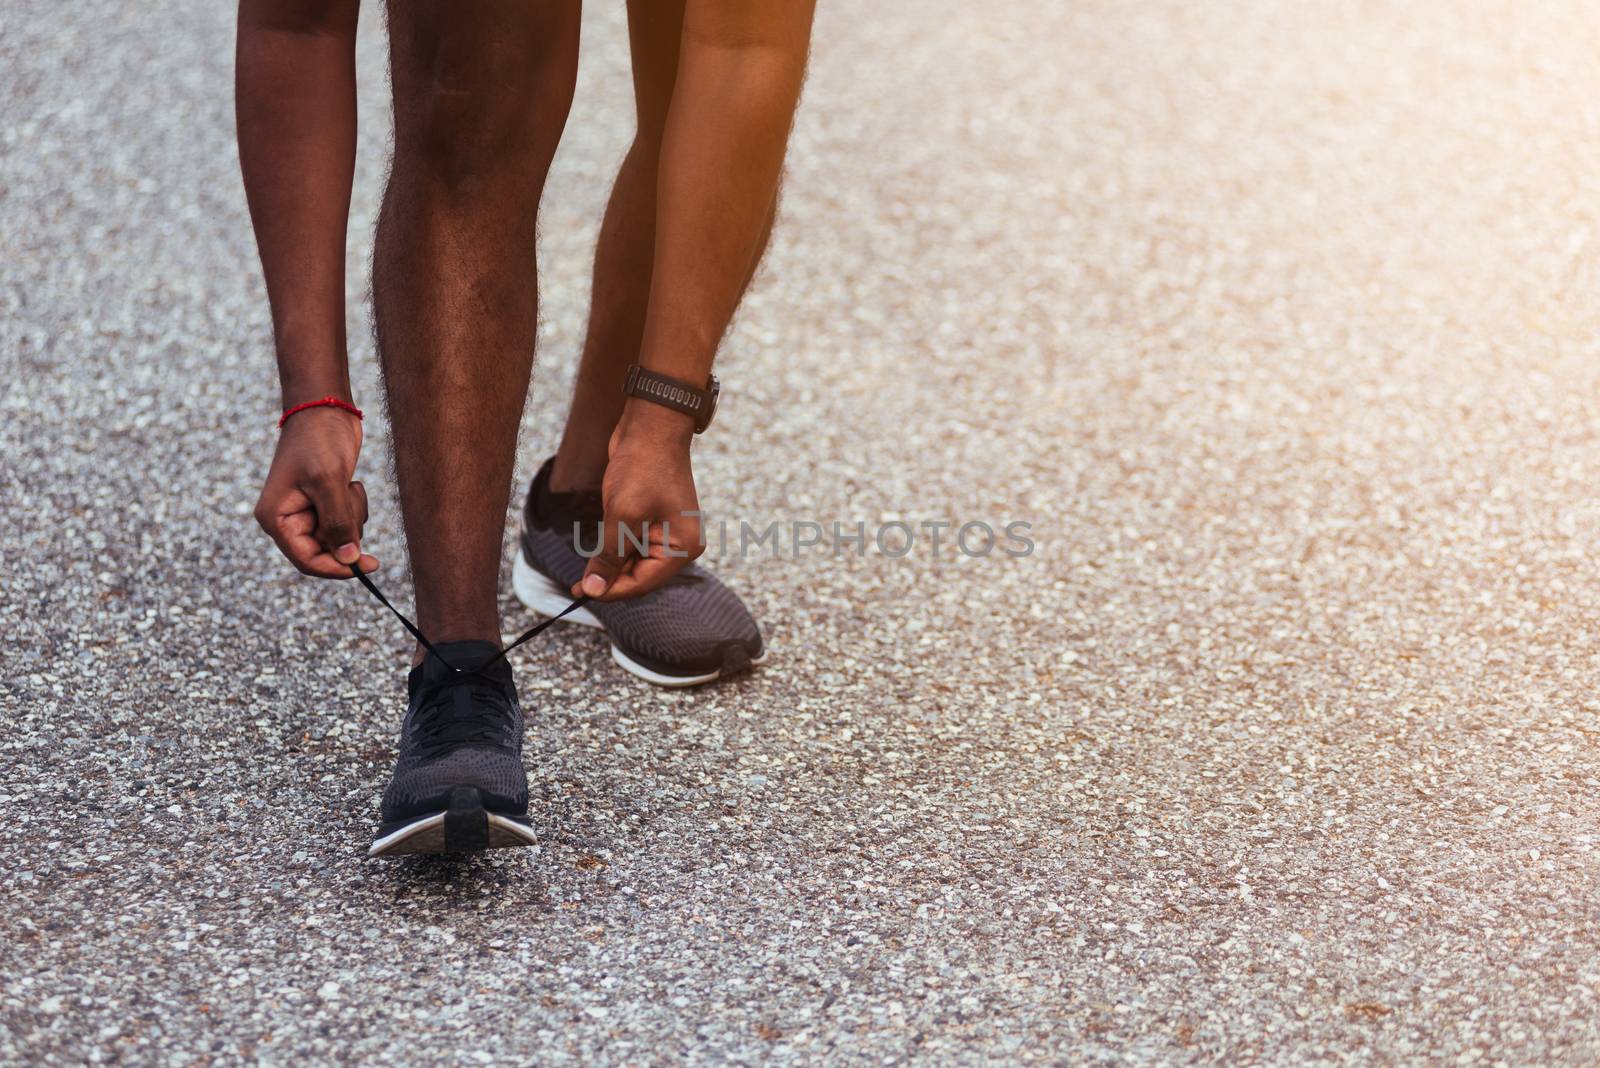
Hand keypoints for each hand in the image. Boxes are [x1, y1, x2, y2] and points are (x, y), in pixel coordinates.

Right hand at [254, 406, 379, 578]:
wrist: (325, 409)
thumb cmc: (318, 440)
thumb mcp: (328, 481)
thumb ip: (338, 522)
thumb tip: (349, 560)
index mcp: (276, 519)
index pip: (307, 560)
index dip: (337, 567)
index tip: (367, 565)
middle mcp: (288, 520)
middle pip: (326, 550)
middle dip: (347, 531)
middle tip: (352, 499)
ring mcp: (307, 512)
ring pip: (341, 537)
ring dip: (353, 517)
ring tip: (348, 485)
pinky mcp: (325, 503)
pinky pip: (347, 522)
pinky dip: (355, 507)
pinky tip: (349, 482)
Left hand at [574, 402, 702, 600]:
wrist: (650, 426)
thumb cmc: (643, 468)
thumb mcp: (623, 516)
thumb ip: (609, 556)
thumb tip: (593, 589)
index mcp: (682, 547)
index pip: (643, 583)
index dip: (611, 590)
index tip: (581, 592)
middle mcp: (680, 544)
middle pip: (640, 575)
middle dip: (609, 579)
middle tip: (575, 585)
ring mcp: (667, 532)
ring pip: (633, 562)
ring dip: (609, 565)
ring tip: (583, 569)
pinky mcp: (653, 520)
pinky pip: (632, 545)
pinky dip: (614, 549)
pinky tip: (595, 551)